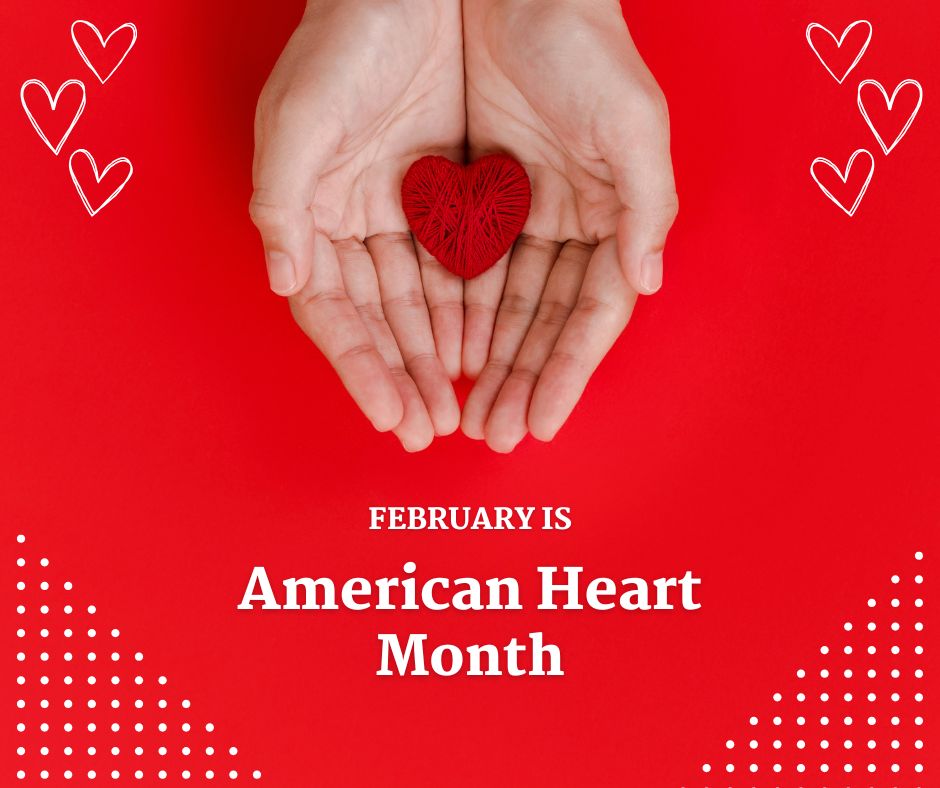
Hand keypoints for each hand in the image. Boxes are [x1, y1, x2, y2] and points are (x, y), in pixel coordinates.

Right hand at [249, 0, 463, 450]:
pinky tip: (482, 350)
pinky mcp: (447, 196)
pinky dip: (469, 309)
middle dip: (403, 377)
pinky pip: (460, 266)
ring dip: (437, 356)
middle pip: (379, 319)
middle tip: (428, 431)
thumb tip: (281, 282)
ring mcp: (402, 213)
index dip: (359, 366)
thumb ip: (284, 203)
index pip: (332, 310)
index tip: (390, 416)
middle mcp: (354, 223)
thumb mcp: (301, 118)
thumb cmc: (343, 43)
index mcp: (311, 215)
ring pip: (421, 302)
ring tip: (460, 408)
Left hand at [460, 0, 677, 451]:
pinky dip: (457, 314)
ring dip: (488, 362)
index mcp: (615, 218)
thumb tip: (647, 283)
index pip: (591, 315)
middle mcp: (572, 226)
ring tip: (466, 415)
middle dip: (522, 382)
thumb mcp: (633, 122)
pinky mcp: (480, 199)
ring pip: (504, 307)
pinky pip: (465, 269)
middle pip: (544, 323)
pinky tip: (445, 355)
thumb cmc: (586, 46)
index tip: (542, 424)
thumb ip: (647, 207)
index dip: (567, 372)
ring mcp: (524, 216)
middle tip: (495, 436)